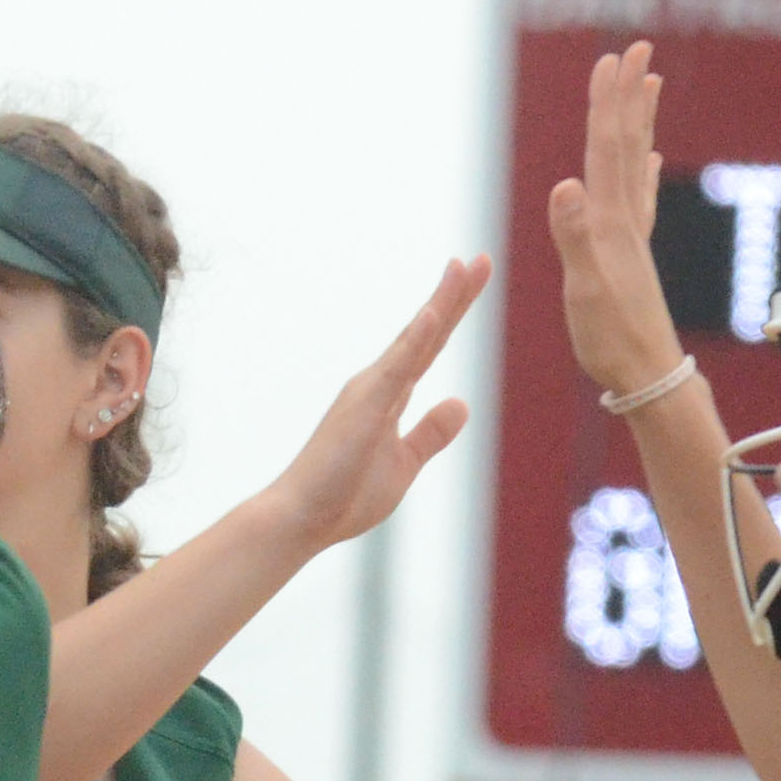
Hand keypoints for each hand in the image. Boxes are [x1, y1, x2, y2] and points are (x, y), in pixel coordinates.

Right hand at [263, 256, 489, 549]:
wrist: (299, 521)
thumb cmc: (343, 496)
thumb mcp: (403, 463)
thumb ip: (430, 433)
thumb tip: (461, 403)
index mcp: (387, 396)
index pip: (428, 346)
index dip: (451, 311)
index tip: (472, 276)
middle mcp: (377, 384)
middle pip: (424, 333)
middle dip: (453, 295)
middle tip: (480, 259)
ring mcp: (368, 394)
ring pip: (412, 341)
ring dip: (440, 304)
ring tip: (464, 269)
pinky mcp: (363, 411)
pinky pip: (395, 371)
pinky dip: (414, 341)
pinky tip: (433, 315)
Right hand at [545, 41, 687, 398]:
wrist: (647, 376)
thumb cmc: (611, 339)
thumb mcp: (585, 287)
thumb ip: (575, 235)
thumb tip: (566, 184)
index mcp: (610, 223)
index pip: (608, 149)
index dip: (608, 103)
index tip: (612, 58)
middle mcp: (626, 222)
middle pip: (627, 145)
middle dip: (628, 96)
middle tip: (636, 49)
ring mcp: (632, 238)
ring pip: (638, 165)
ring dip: (641, 123)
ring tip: (650, 86)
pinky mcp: (632, 258)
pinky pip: (641, 201)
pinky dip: (645, 174)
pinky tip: (651, 163)